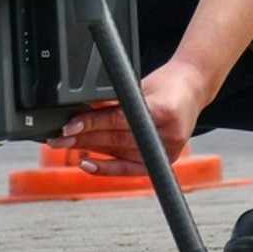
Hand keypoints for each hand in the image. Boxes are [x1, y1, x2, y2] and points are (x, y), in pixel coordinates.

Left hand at [46, 59, 214, 176]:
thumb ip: (116, 101)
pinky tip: (87, 163)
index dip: (91, 122)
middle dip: (82, 137)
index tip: (69, 125)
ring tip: (65, 145)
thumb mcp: (140, 85)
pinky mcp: (166, 159)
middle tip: (57, 138)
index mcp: (162, 110)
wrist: (194, 87)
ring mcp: (168, 149)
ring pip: (118, 151)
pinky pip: (130, 168)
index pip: (118, 119)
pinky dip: (107, 166)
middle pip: (115, 138)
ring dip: (88, 149)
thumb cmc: (167, 84)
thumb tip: (81, 110)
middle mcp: (166, 133)